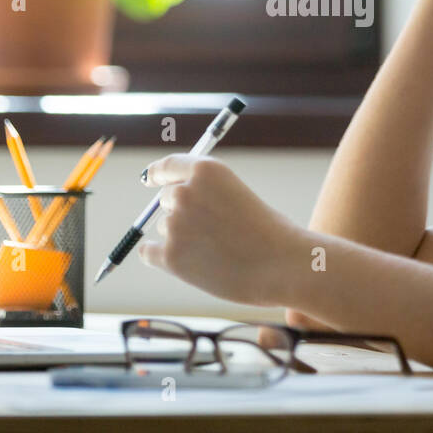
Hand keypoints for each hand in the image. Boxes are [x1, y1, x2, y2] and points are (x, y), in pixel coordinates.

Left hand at [136, 155, 303, 306]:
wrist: (284, 266)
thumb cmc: (271, 233)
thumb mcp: (238, 196)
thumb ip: (208, 195)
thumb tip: (176, 207)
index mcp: (206, 170)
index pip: (168, 166)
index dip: (156, 173)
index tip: (148, 179)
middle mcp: (185, 192)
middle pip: (166, 199)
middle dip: (181, 213)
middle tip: (210, 233)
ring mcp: (174, 224)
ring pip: (166, 228)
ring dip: (183, 239)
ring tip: (218, 253)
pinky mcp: (170, 256)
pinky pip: (150, 253)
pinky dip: (163, 258)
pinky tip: (188, 265)